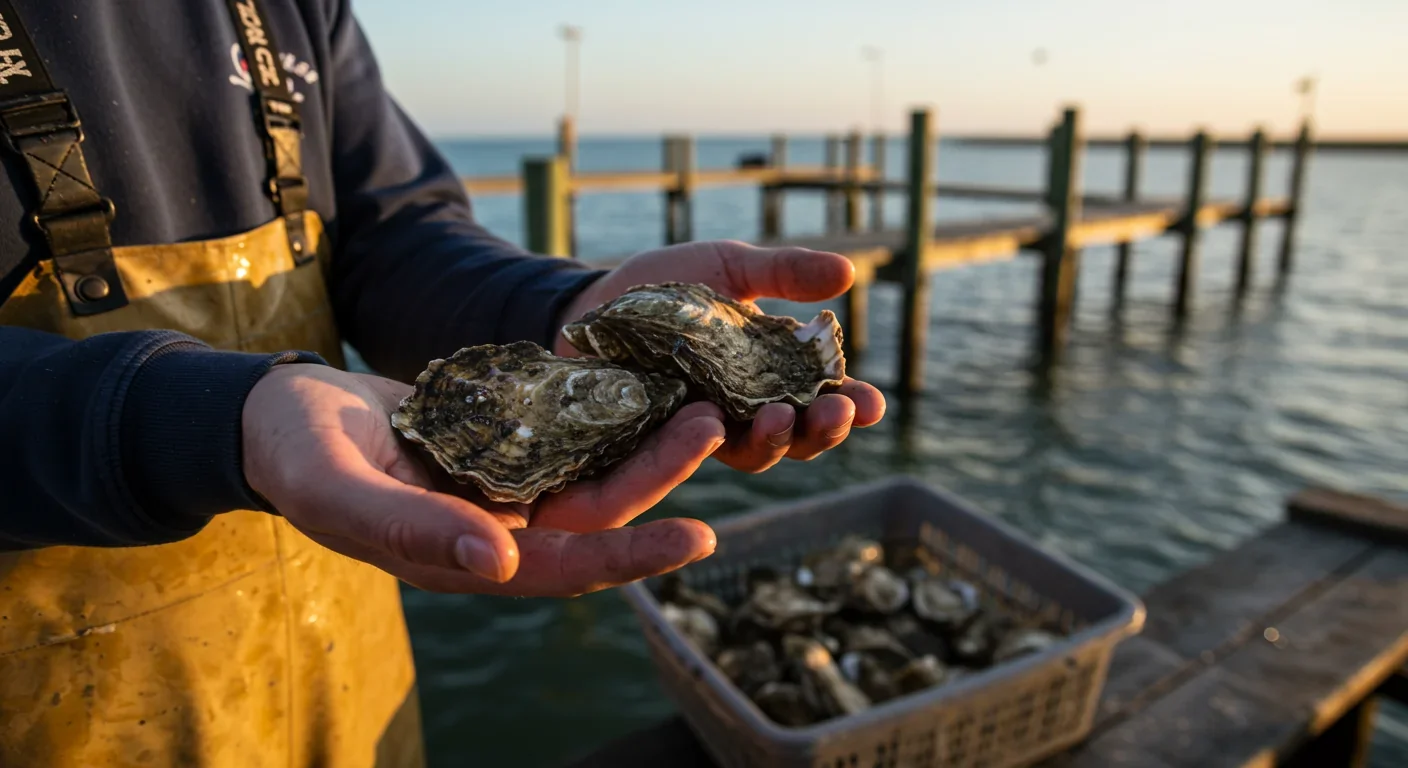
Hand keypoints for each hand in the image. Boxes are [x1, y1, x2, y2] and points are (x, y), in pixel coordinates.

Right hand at [242, 364, 725, 596]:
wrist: (276, 413)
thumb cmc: (294, 454)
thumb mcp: (337, 488)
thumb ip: (410, 529)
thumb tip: (500, 565)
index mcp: (463, 557)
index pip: (563, 568)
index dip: (630, 558)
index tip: (699, 536)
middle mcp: (497, 528)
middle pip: (597, 513)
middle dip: (658, 477)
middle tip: (712, 427)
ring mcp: (504, 482)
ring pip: (594, 469)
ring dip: (646, 442)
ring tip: (698, 400)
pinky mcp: (504, 439)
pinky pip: (570, 429)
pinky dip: (610, 409)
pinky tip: (651, 376)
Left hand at [555, 240, 885, 472]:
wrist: (587, 306)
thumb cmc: (663, 291)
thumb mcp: (727, 268)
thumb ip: (783, 273)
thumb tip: (849, 271)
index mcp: (769, 377)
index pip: (820, 400)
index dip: (850, 405)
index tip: (874, 403)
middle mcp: (741, 414)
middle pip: (794, 439)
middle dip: (821, 429)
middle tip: (834, 411)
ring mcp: (699, 434)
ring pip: (749, 454)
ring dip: (773, 441)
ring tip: (778, 417)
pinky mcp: (653, 446)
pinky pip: (683, 455)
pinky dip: (702, 443)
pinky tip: (714, 424)